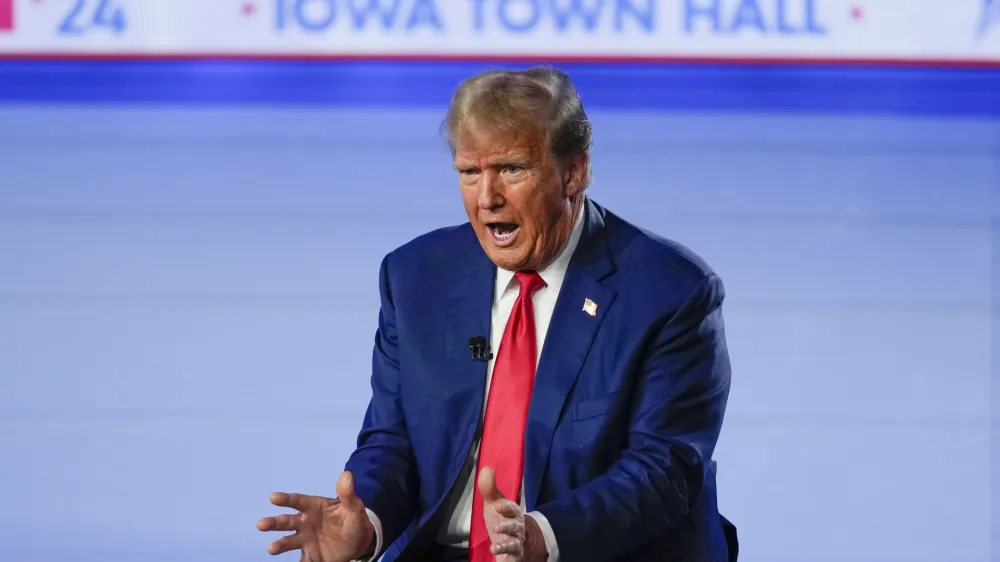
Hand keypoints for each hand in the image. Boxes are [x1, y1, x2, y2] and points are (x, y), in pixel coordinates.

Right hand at [257, 471, 374, 561]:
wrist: (358, 540)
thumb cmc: (351, 519)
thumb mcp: (353, 507)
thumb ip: (347, 494)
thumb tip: (346, 474)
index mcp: (313, 507)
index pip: (298, 501)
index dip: (286, 499)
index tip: (273, 497)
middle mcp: (305, 523)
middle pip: (287, 521)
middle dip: (273, 522)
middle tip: (261, 524)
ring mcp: (306, 540)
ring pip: (289, 541)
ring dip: (280, 545)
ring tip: (271, 548)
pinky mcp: (311, 555)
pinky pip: (302, 561)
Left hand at [477, 467, 547, 561]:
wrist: (520, 541)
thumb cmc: (504, 519)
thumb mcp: (494, 504)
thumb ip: (489, 488)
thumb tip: (486, 468)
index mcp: (513, 513)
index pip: (512, 508)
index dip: (506, 506)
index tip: (497, 505)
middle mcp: (517, 528)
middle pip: (515, 526)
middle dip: (508, 526)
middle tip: (497, 527)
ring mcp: (516, 543)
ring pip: (514, 544)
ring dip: (505, 545)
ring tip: (495, 547)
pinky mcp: (514, 556)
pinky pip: (511, 558)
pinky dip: (506, 559)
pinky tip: (497, 558)